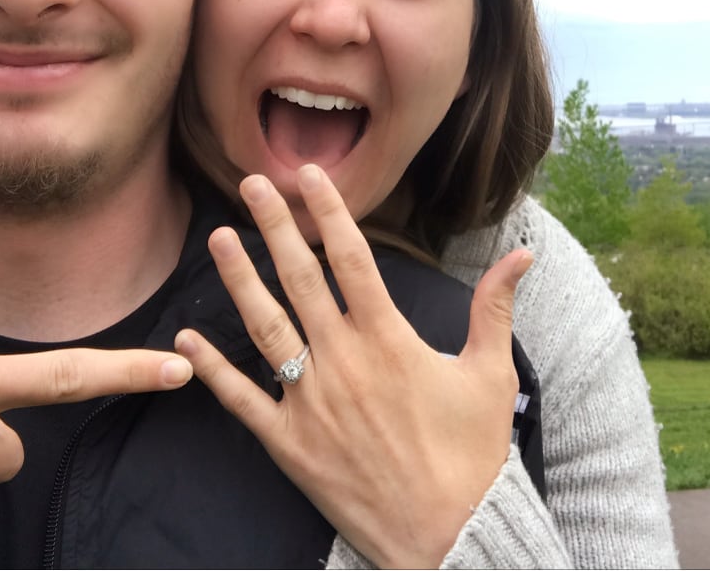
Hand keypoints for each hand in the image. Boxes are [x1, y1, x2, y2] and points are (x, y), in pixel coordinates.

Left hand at [175, 165, 531, 567]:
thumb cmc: (472, 455)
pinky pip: (242, 401)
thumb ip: (495, 307)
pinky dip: (212, 370)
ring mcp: (311, 402)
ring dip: (239, 281)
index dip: (329, 211)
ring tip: (217, 239)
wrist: (449, 536)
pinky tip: (186, 339)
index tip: (310, 175)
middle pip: (301, 279)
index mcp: (389, 339)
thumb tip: (523, 257)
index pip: (351, 258)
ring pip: (265, 328)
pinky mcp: (289, 445)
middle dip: (274, 226)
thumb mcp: (490, 374)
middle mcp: (343, 361)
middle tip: (252, 184)